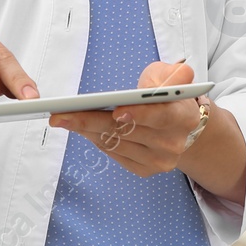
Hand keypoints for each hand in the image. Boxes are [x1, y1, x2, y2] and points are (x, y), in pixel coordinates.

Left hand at [48, 60, 199, 177]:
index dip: (139, 114)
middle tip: (62, 114)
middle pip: (126, 131)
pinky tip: (81, 129)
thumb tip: (159, 85)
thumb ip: (171, 75)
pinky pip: (114, 154)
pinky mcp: (145, 169)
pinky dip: (95, 139)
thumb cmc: (170, 96)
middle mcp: (173, 143)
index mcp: (183, 116)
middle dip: (90, 120)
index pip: (161, 116)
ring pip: (115, 144)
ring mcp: (159, 160)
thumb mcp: (173, 76)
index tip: (116, 111)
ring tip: (64, 119)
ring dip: (86, 130)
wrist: (181, 127)